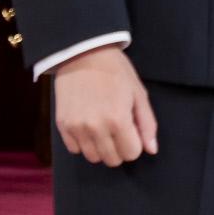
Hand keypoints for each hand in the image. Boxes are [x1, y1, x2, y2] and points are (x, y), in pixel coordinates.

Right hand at [53, 44, 156, 165]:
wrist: (83, 54)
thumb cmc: (116, 71)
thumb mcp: (138, 93)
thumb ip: (147, 123)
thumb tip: (151, 149)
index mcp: (118, 119)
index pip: (131, 153)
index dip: (135, 143)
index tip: (132, 129)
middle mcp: (96, 128)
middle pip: (112, 159)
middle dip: (120, 148)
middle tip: (119, 128)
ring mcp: (77, 128)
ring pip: (93, 157)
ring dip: (101, 147)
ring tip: (103, 126)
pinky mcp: (62, 126)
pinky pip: (75, 149)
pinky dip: (83, 142)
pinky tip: (88, 124)